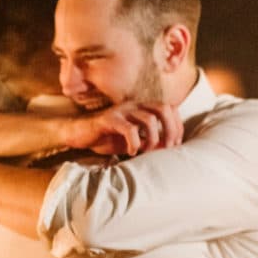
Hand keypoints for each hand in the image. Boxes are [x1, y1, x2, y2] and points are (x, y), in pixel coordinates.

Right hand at [64, 102, 183, 155]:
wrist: (80, 135)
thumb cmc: (108, 138)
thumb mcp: (134, 140)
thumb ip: (150, 141)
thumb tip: (168, 147)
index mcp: (142, 107)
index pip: (169, 108)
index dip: (177, 125)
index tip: (176, 143)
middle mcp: (134, 105)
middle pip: (163, 108)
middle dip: (171, 129)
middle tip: (167, 147)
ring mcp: (121, 111)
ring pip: (149, 119)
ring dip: (153, 138)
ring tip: (146, 151)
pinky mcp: (109, 120)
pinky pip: (129, 129)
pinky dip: (135, 142)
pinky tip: (132, 151)